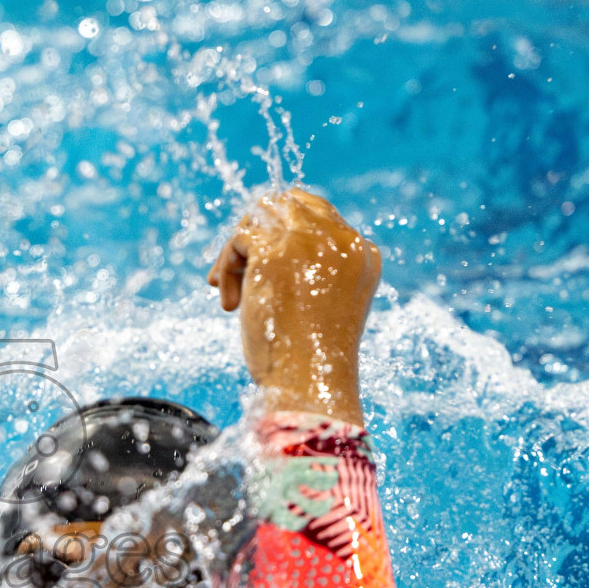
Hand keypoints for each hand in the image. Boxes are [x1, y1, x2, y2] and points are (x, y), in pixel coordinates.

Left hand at [208, 188, 380, 425]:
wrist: (308, 382)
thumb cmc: (310, 359)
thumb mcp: (322, 307)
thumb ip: (311, 272)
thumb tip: (264, 253)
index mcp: (362, 254)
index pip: (317, 214)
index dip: (281, 234)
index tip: (260, 268)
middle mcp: (342, 240)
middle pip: (287, 204)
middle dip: (256, 235)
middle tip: (236, 273)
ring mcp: (310, 242)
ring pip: (260, 216)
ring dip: (238, 252)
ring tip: (230, 291)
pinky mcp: (275, 252)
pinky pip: (239, 238)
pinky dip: (227, 266)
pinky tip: (231, 304)